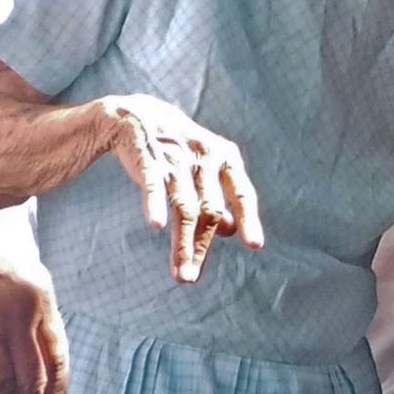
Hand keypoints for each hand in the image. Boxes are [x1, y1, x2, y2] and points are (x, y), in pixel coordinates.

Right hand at [100, 94, 264, 282]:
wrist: (137, 115)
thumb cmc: (178, 150)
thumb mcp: (204, 169)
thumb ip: (217, 197)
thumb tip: (231, 231)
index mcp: (226, 157)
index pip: (242, 193)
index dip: (250, 219)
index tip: (255, 246)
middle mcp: (205, 156)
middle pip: (209, 210)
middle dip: (200, 247)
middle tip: (190, 279)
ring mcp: (177, 156)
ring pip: (184, 206)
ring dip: (182, 243)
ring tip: (180, 275)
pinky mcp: (148, 156)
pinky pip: (154, 183)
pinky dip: (156, 203)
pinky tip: (157, 225)